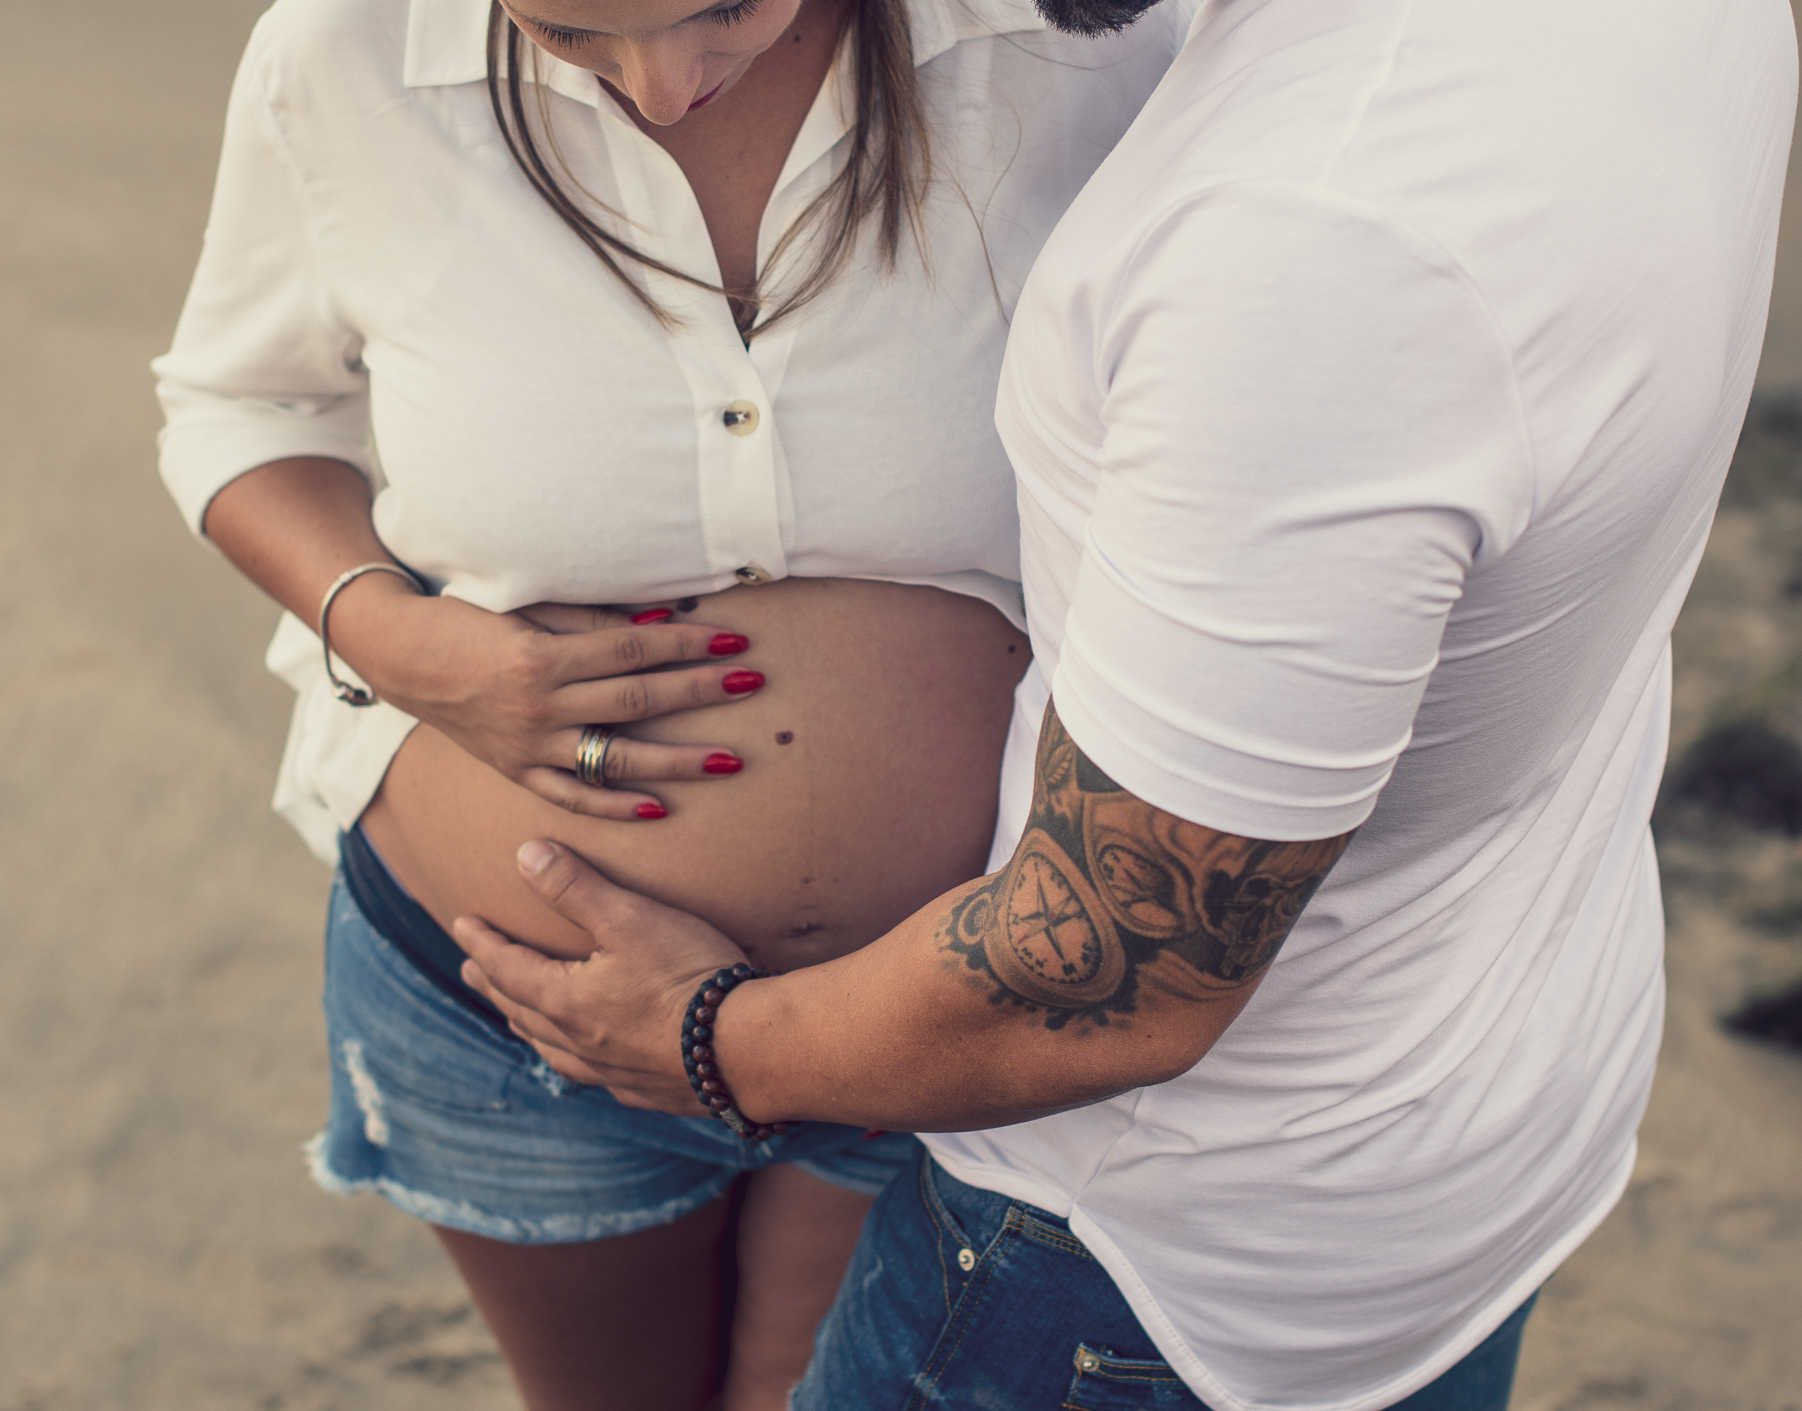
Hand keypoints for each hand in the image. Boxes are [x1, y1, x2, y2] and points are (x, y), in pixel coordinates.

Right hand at [326, 578, 764, 819]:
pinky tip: (659, 808)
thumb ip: (593, 621)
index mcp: (542, 657)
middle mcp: (539, 705)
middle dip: (699, 692)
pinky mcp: (516, 770)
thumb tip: (661, 622)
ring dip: (678, 760)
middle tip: (753, 685)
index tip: (735, 639)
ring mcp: (528, 744)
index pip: (632, 650)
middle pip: (636, 700)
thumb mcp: (526, 609)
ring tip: (730, 760)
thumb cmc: (467, 620)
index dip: (687, 644)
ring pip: (616, 756)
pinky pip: (572, 795)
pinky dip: (614, 805)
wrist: (399, 656)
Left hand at [452, 839, 748, 1108]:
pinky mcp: (651, 1090)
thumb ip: (575, 887)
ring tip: (518, 1021)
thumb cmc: (689, 974)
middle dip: (496, 987)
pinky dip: (579, 1063)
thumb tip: (523, 855)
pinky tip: (592, 1064)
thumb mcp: (630, 917)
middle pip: (523, 1012)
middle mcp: (581, 1042)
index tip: (459, 924)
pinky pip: (599, 1078)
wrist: (746, 1048)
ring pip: (555, 1051)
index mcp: (567, 1001)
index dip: (483, 943)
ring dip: (530, 1030)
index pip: (509, 968)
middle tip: (473, 972)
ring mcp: (615, 1072)